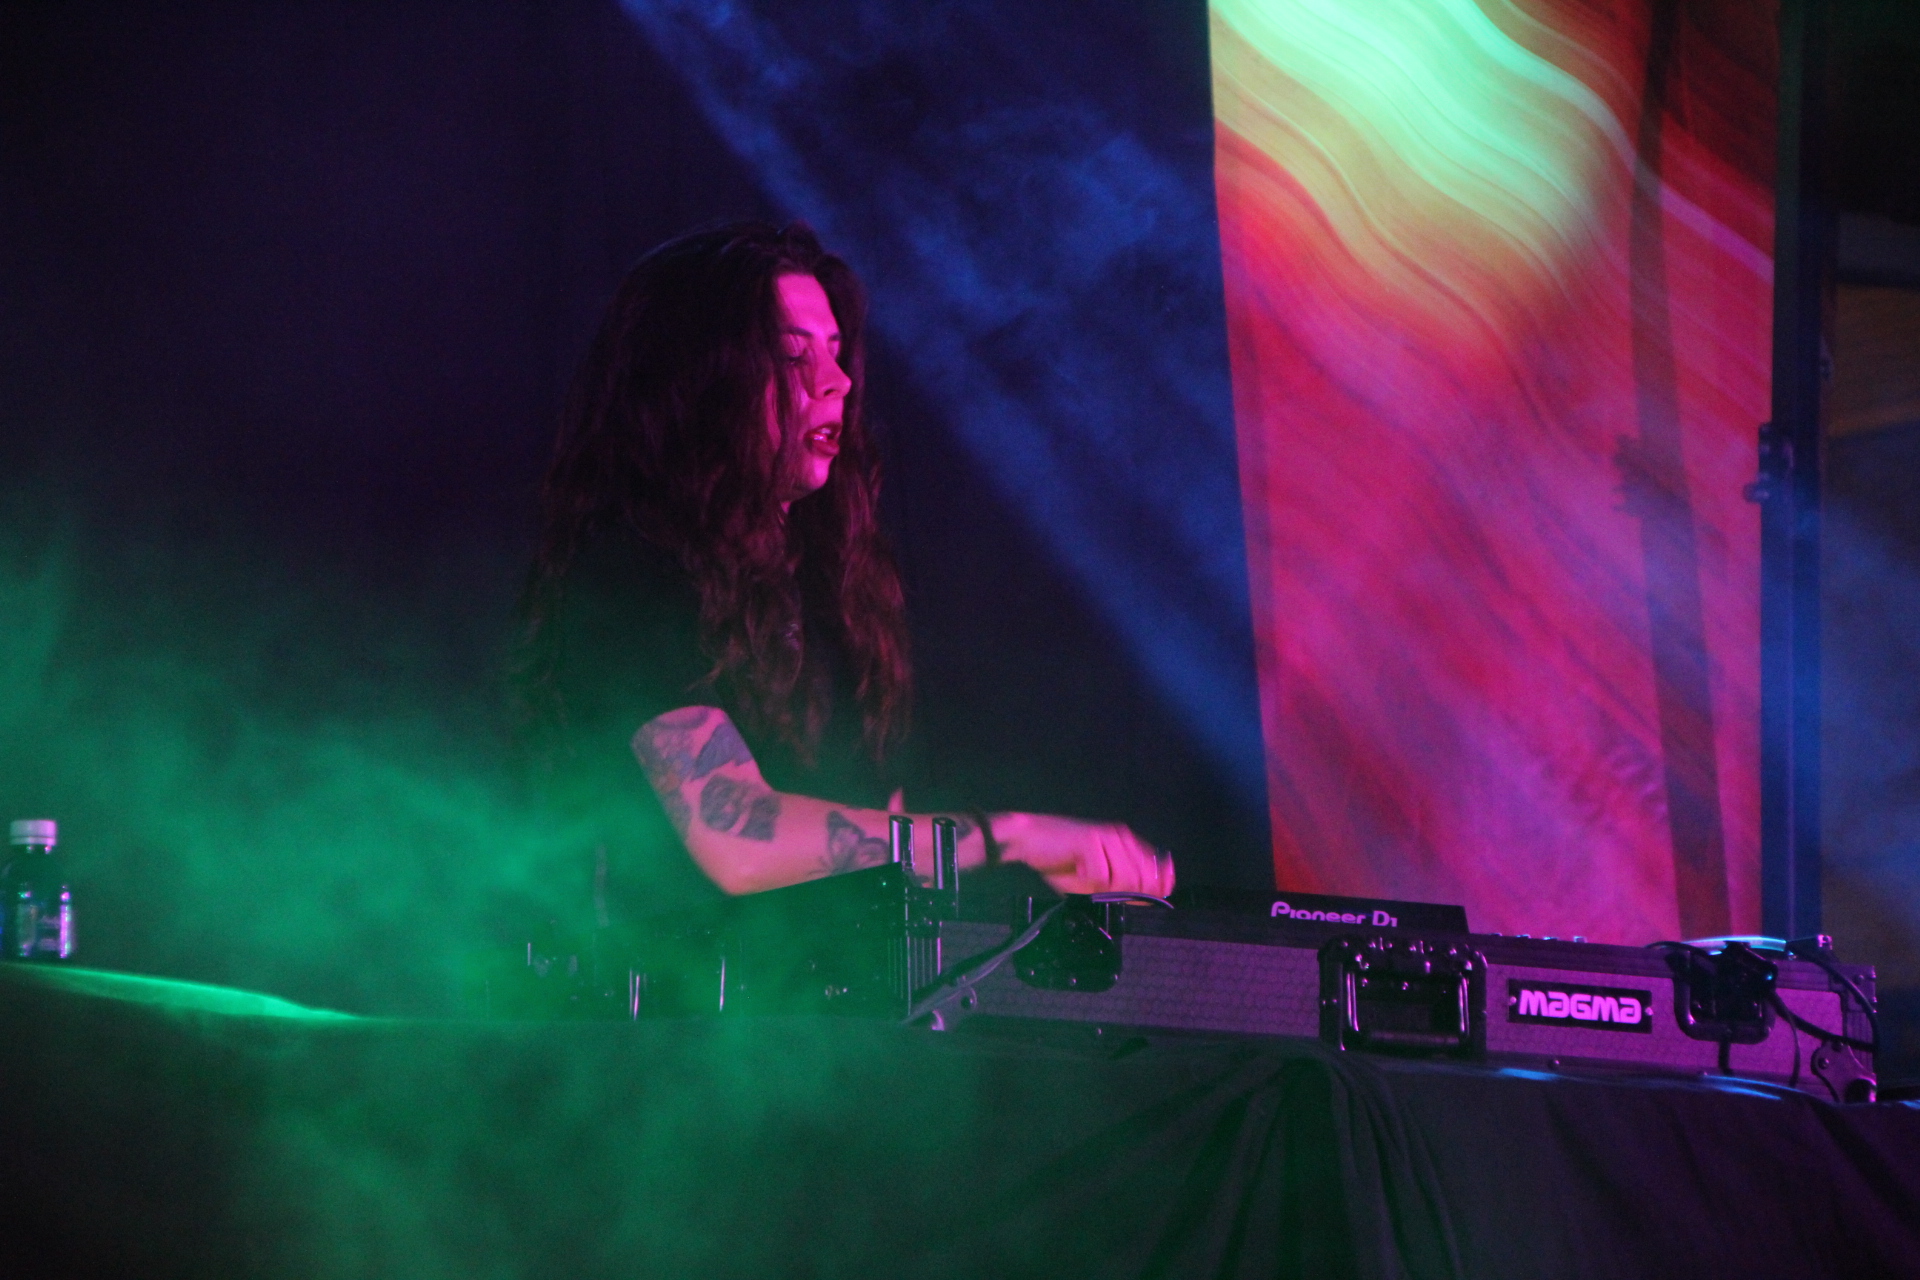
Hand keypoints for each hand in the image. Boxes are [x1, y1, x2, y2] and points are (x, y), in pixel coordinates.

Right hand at [989, 811, 1174, 897]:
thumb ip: (1126, 889)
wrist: (1031, 842)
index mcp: (1127, 844)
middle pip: (1142, 879)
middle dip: (1124, 893)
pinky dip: (1088, 881)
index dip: (1159, 888)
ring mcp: (1107, 837)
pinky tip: (1077, 869)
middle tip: (1100, 889)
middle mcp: (1122, 837)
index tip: (1148, 900)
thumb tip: (1153, 898)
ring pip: (1124, 878)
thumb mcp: (1098, 882)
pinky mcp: (1091, 840)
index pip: (1158, 870)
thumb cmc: (1062, 862)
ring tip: (1087, 878)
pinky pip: (1101, 876)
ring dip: (1105, 887)